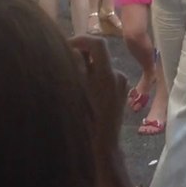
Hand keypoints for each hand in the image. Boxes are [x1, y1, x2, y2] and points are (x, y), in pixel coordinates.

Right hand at [67, 35, 128, 155]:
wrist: (103, 147)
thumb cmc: (85, 122)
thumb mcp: (76, 91)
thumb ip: (76, 68)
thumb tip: (72, 50)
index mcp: (107, 75)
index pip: (98, 44)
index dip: (81, 40)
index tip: (66, 45)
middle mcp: (117, 76)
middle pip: (99, 54)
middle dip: (82, 53)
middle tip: (64, 59)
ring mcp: (121, 85)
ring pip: (101, 67)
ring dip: (86, 67)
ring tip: (70, 77)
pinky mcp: (121, 93)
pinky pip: (105, 78)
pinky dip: (93, 78)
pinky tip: (82, 91)